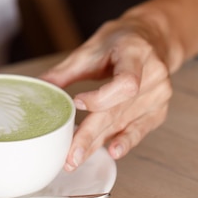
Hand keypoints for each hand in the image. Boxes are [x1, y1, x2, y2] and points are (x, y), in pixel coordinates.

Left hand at [41, 17, 172, 169]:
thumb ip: (65, 71)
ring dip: (99, 142)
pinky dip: (123, 141)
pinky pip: (139, 130)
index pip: (125, 83)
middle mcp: (153, 75)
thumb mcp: (91, 48)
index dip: (100, 98)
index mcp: (136, 53)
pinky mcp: (158, 110)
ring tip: (77, 158)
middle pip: (119, 110)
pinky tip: (112, 151)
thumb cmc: (120, 41)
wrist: (151, 39)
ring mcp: (159, 95)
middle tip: (70, 155)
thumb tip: (38, 87)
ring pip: (124, 124)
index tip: (76, 103)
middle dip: (91, 134)